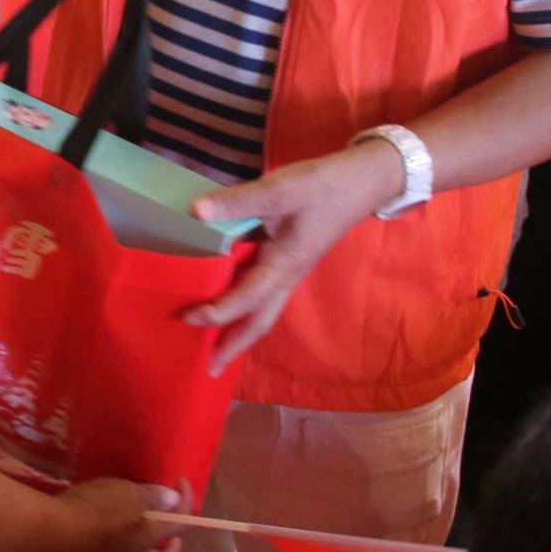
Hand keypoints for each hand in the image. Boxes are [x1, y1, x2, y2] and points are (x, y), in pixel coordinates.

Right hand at [49, 477, 186, 551]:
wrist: (49, 531)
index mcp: (146, 541)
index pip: (179, 526)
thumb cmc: (93, 510)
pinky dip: (113, 541)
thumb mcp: (126, 494)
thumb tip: (173, 501)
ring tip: (130, 520)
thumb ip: (152, 498)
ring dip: (138, 543)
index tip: (181, 484)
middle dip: (169, 550)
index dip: (186, 504)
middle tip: (167, 530)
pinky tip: (100, 524)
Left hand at [184, 139, 406, 371]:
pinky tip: (230, 301)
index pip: (245, 299)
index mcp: (284, 265)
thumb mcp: (280, 189)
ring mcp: (292, 271)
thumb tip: (196, 211)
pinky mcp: (292, 260)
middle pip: (260, 322)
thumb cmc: (323, 187)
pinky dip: (246, 307)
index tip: (186, 318)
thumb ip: (238, 201)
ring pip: (264, 311)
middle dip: (234, 346)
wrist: (364, 182)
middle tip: (209, 370)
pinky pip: (266, 294)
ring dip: (240, 331)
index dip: (216, 312)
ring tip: (215, 347)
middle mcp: (288, 276)